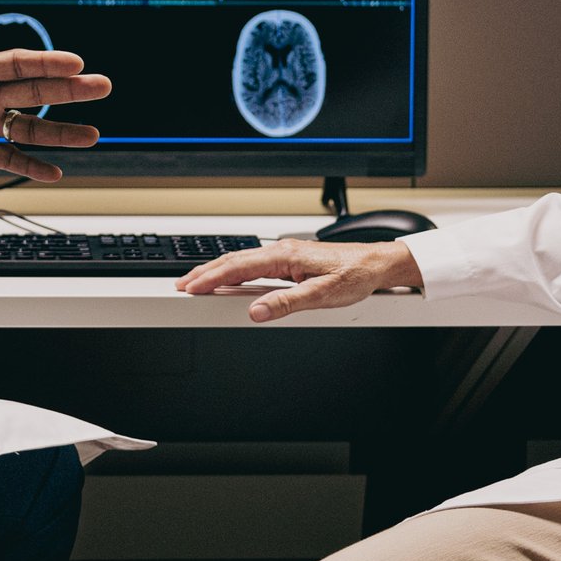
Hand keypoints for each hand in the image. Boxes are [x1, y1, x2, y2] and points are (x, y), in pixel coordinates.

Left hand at [0, 41, 111, 182]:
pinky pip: (8, 160)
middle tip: (101, 86)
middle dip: (68, 89)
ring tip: (93, 135)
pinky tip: (55, 172)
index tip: (76, 62)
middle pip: (34, 91)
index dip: (46, 62)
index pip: (15, 64)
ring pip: (29, 127)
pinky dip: (31, 166)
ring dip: (60, 131)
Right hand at [173, 238, 424, 321]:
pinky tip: (232, 280)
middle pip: (234, 260)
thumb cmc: (356, 274)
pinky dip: (235, 271)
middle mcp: (283, 250)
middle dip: (205, 272)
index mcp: (285, 255)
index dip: (210, 279)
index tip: (189, 288)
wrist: (378, 263)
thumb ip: (286, 303)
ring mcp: (286, 254)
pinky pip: (255, 264)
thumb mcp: (322, 295)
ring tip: (198, 282)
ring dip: (218, 271)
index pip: (237, 267)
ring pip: (243, 261)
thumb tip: (257, 310)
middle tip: (182, 285)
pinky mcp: (292, 260)